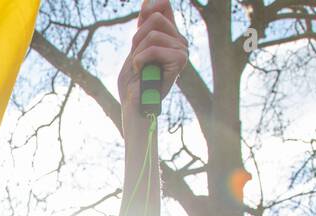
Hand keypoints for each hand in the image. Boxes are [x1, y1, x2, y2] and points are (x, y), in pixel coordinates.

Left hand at [117, 1, 187, 115]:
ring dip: (137, 52)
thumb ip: (144, 26)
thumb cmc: (133, 82)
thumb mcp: (135, 48)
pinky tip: (141, 71)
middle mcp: (179, 40)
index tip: (142, 11)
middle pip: (155, 18)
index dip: (151, 5)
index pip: (164, 6)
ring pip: (152, 34)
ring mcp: (182, 49)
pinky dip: (140, 60)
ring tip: (140, 67)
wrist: (134, 105)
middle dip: (137, 38)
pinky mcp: (180, 59)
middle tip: (136, 58)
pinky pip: (153, 48)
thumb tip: (150, 0)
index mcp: (169, 36)